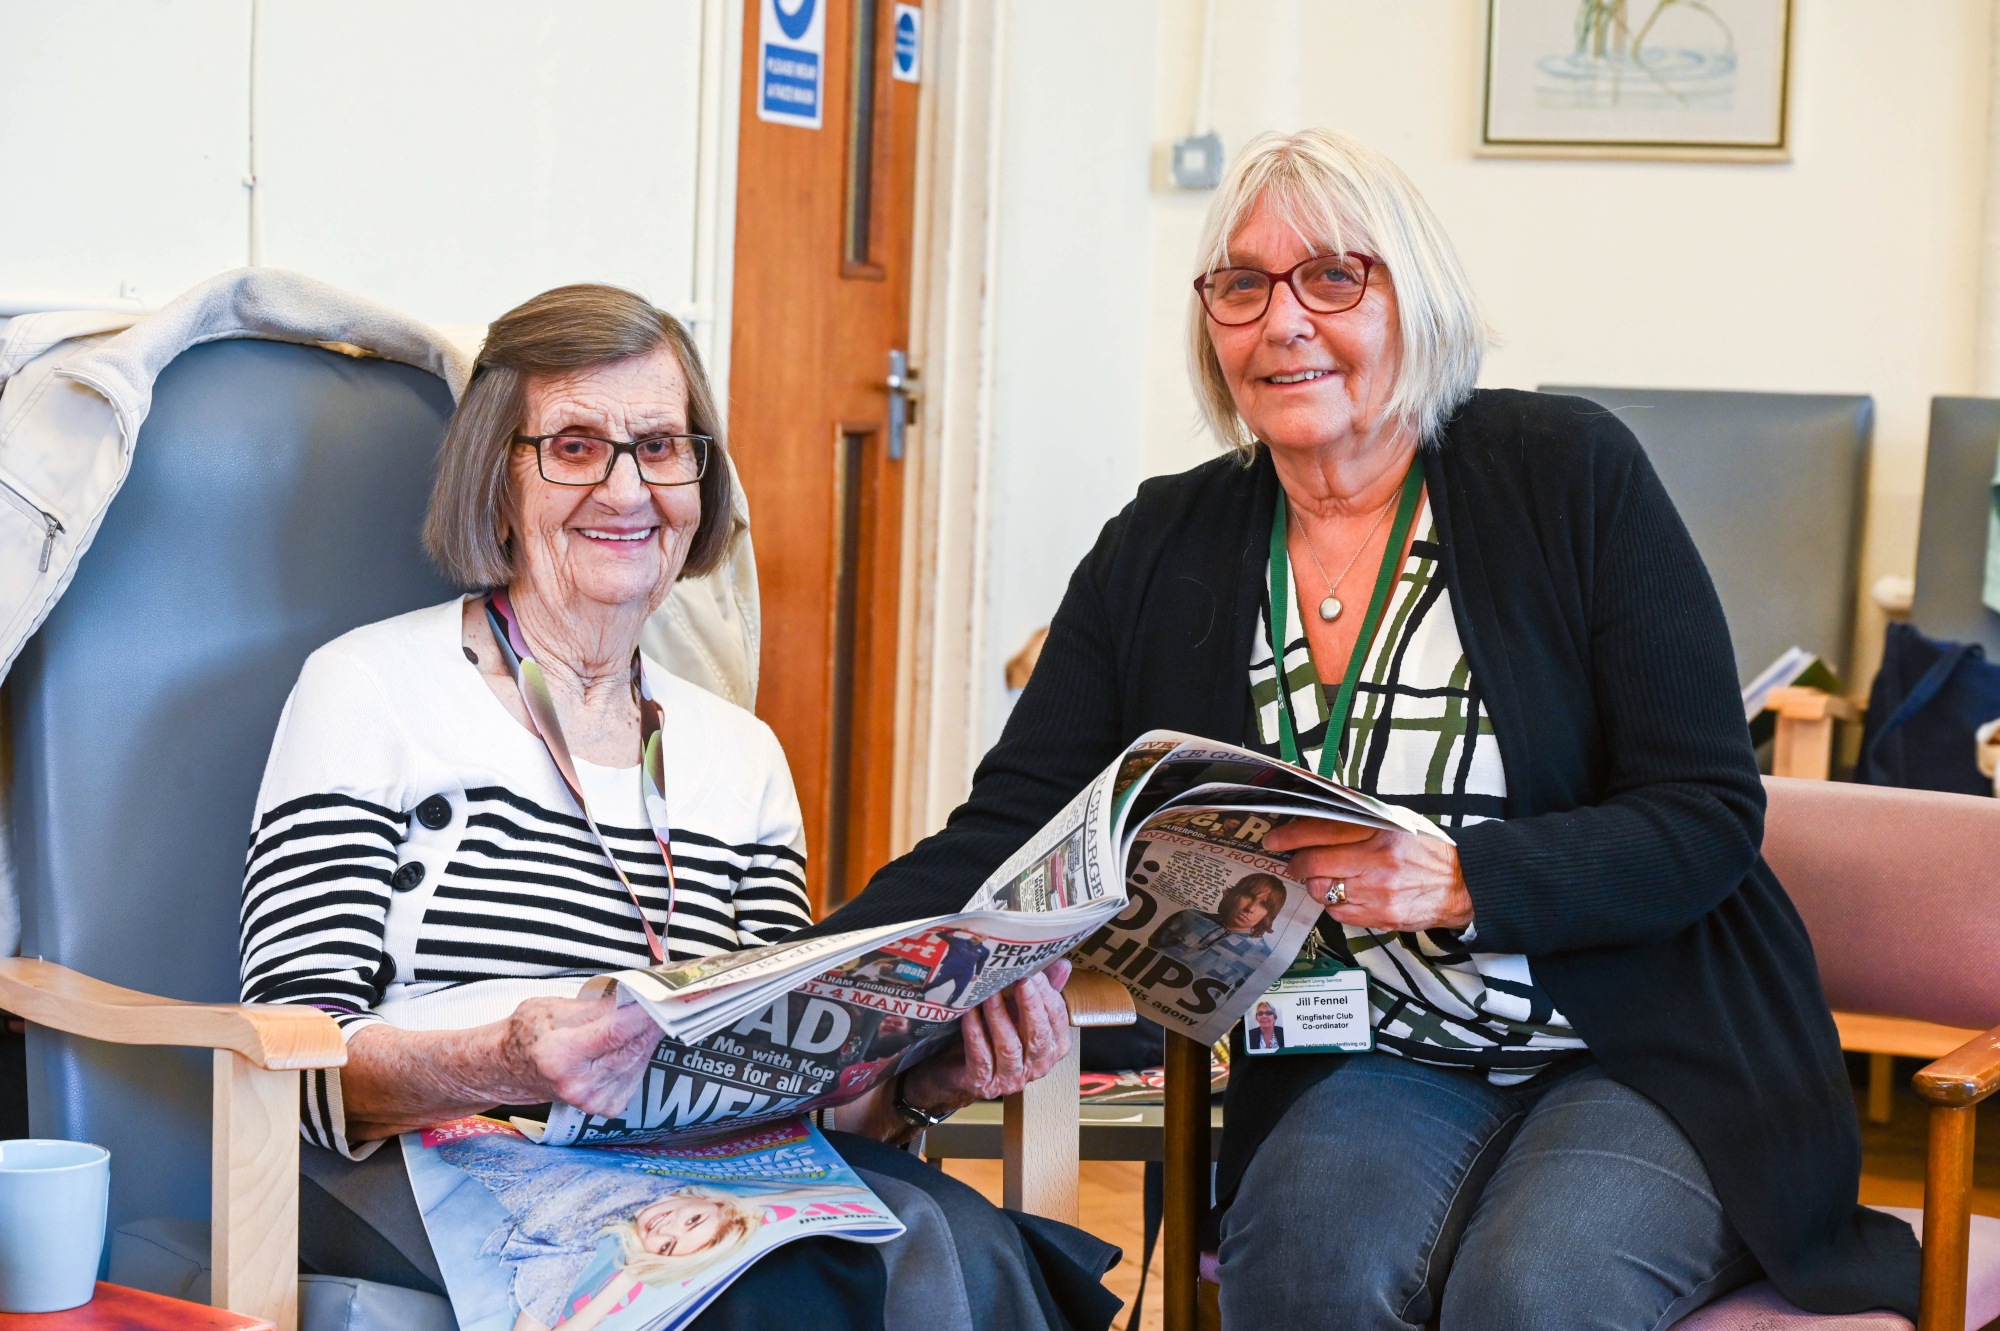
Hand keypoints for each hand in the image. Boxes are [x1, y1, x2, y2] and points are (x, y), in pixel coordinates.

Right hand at [494, 995, 661, 1116]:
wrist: (510, 1068)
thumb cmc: (528, 1034)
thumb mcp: (553, 1007)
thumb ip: (596, 1005)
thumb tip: (634, 996)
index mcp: (560, 1056)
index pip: (614, 1031)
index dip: (643, 1012)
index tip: (662, 994)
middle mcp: (577, 1084)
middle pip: (632, 1047)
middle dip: (653, 1020)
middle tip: (667, 998)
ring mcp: (592, 1100)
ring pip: (638, 1060)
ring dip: (649, 1036)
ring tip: (653, 1013)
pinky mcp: (605, 1108)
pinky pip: (635, 1074)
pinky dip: (640, 1053)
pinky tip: (636, 1038)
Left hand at [900, 960, 1073, 1115]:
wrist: (958, 1067)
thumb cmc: (995, 1034)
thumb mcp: (1019, 1010)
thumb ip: (1042, 990)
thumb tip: (1063, 965)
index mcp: (1053, 1048)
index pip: (1058, 1021)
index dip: (1048, 996)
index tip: (1035, 973)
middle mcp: (1036, 1067)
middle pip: (1038, 1036)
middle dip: (1030, 1006)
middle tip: (1021, 980)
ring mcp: (1010, 1079)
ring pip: (1010, 1048)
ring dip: (1000, 1017)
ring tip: (991, 993)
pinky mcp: (982, 1084)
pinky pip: (981, 1057)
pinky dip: (975, 1033)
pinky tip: (970, 1012)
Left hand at [1262, 818, 1472, 932]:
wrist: (1461, 883)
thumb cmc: (1426, 850)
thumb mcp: (1396, 821)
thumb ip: (1360, 817)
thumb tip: (1318, 813)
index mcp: (1380, 831)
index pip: (1322, 830)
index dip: (1292, 835)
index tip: (1275, 838)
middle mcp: (1377, 862)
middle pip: (1316, 863)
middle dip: (1297, 863)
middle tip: (1294, 862)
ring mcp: (1378, 893)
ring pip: (1324, 891)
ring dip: (1315, 884)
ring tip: (1323, 878)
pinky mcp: (1381, 917)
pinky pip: (1339, 914)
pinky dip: (1334, 904)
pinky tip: (1344, 895)